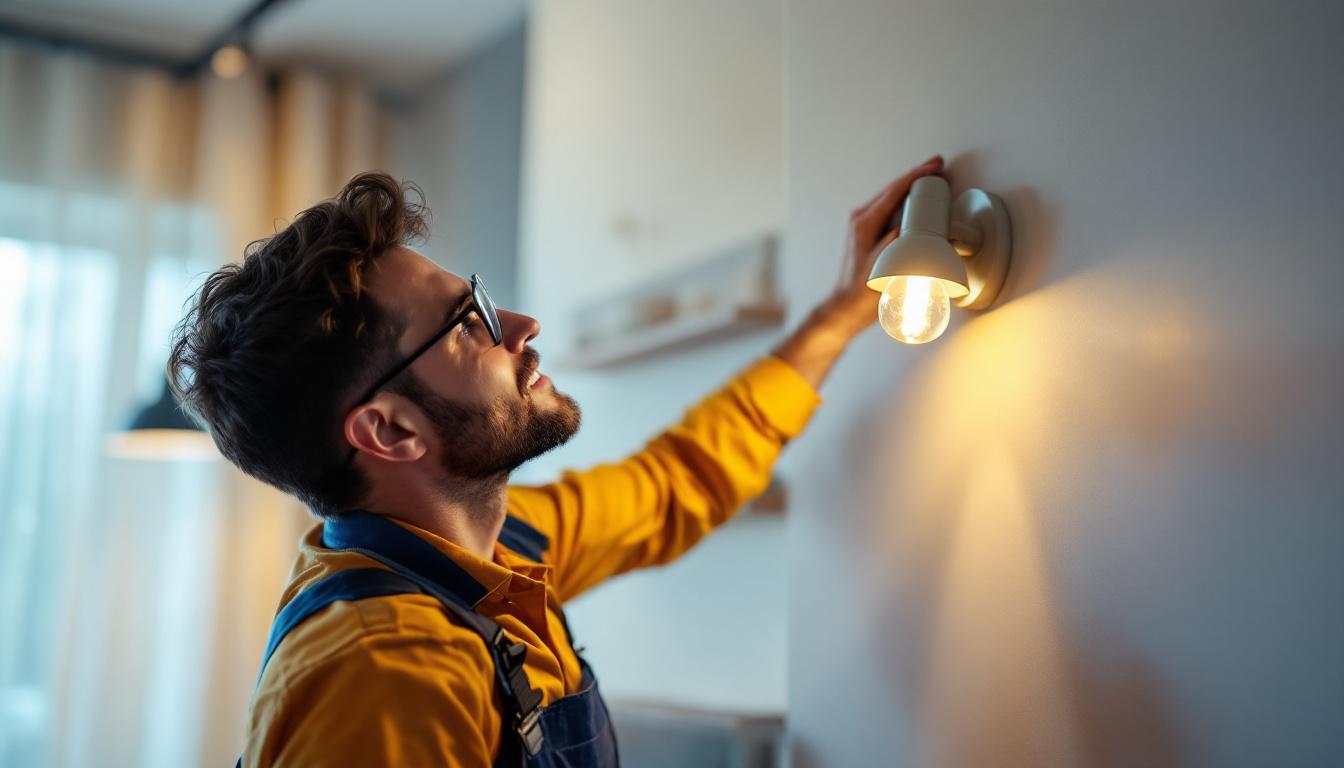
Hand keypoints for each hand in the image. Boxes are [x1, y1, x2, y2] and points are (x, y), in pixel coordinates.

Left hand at [825, 155, 944, 336]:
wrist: (848, 306)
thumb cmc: (860, 292)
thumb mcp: (876, 270)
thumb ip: (887, 249)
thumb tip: (900, 229)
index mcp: (864, 224)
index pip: (894, 192)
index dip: (915, 176)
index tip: (933, 167)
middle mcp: (862, 220)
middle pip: (894, 189)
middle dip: (917, 175)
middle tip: (938, 165)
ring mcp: (865, 225)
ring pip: (892, 197)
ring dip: (913, 186)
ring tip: (933, 177)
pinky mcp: (871, 233)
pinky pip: (891, 209)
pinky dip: (908, 200)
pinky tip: (920, 199)